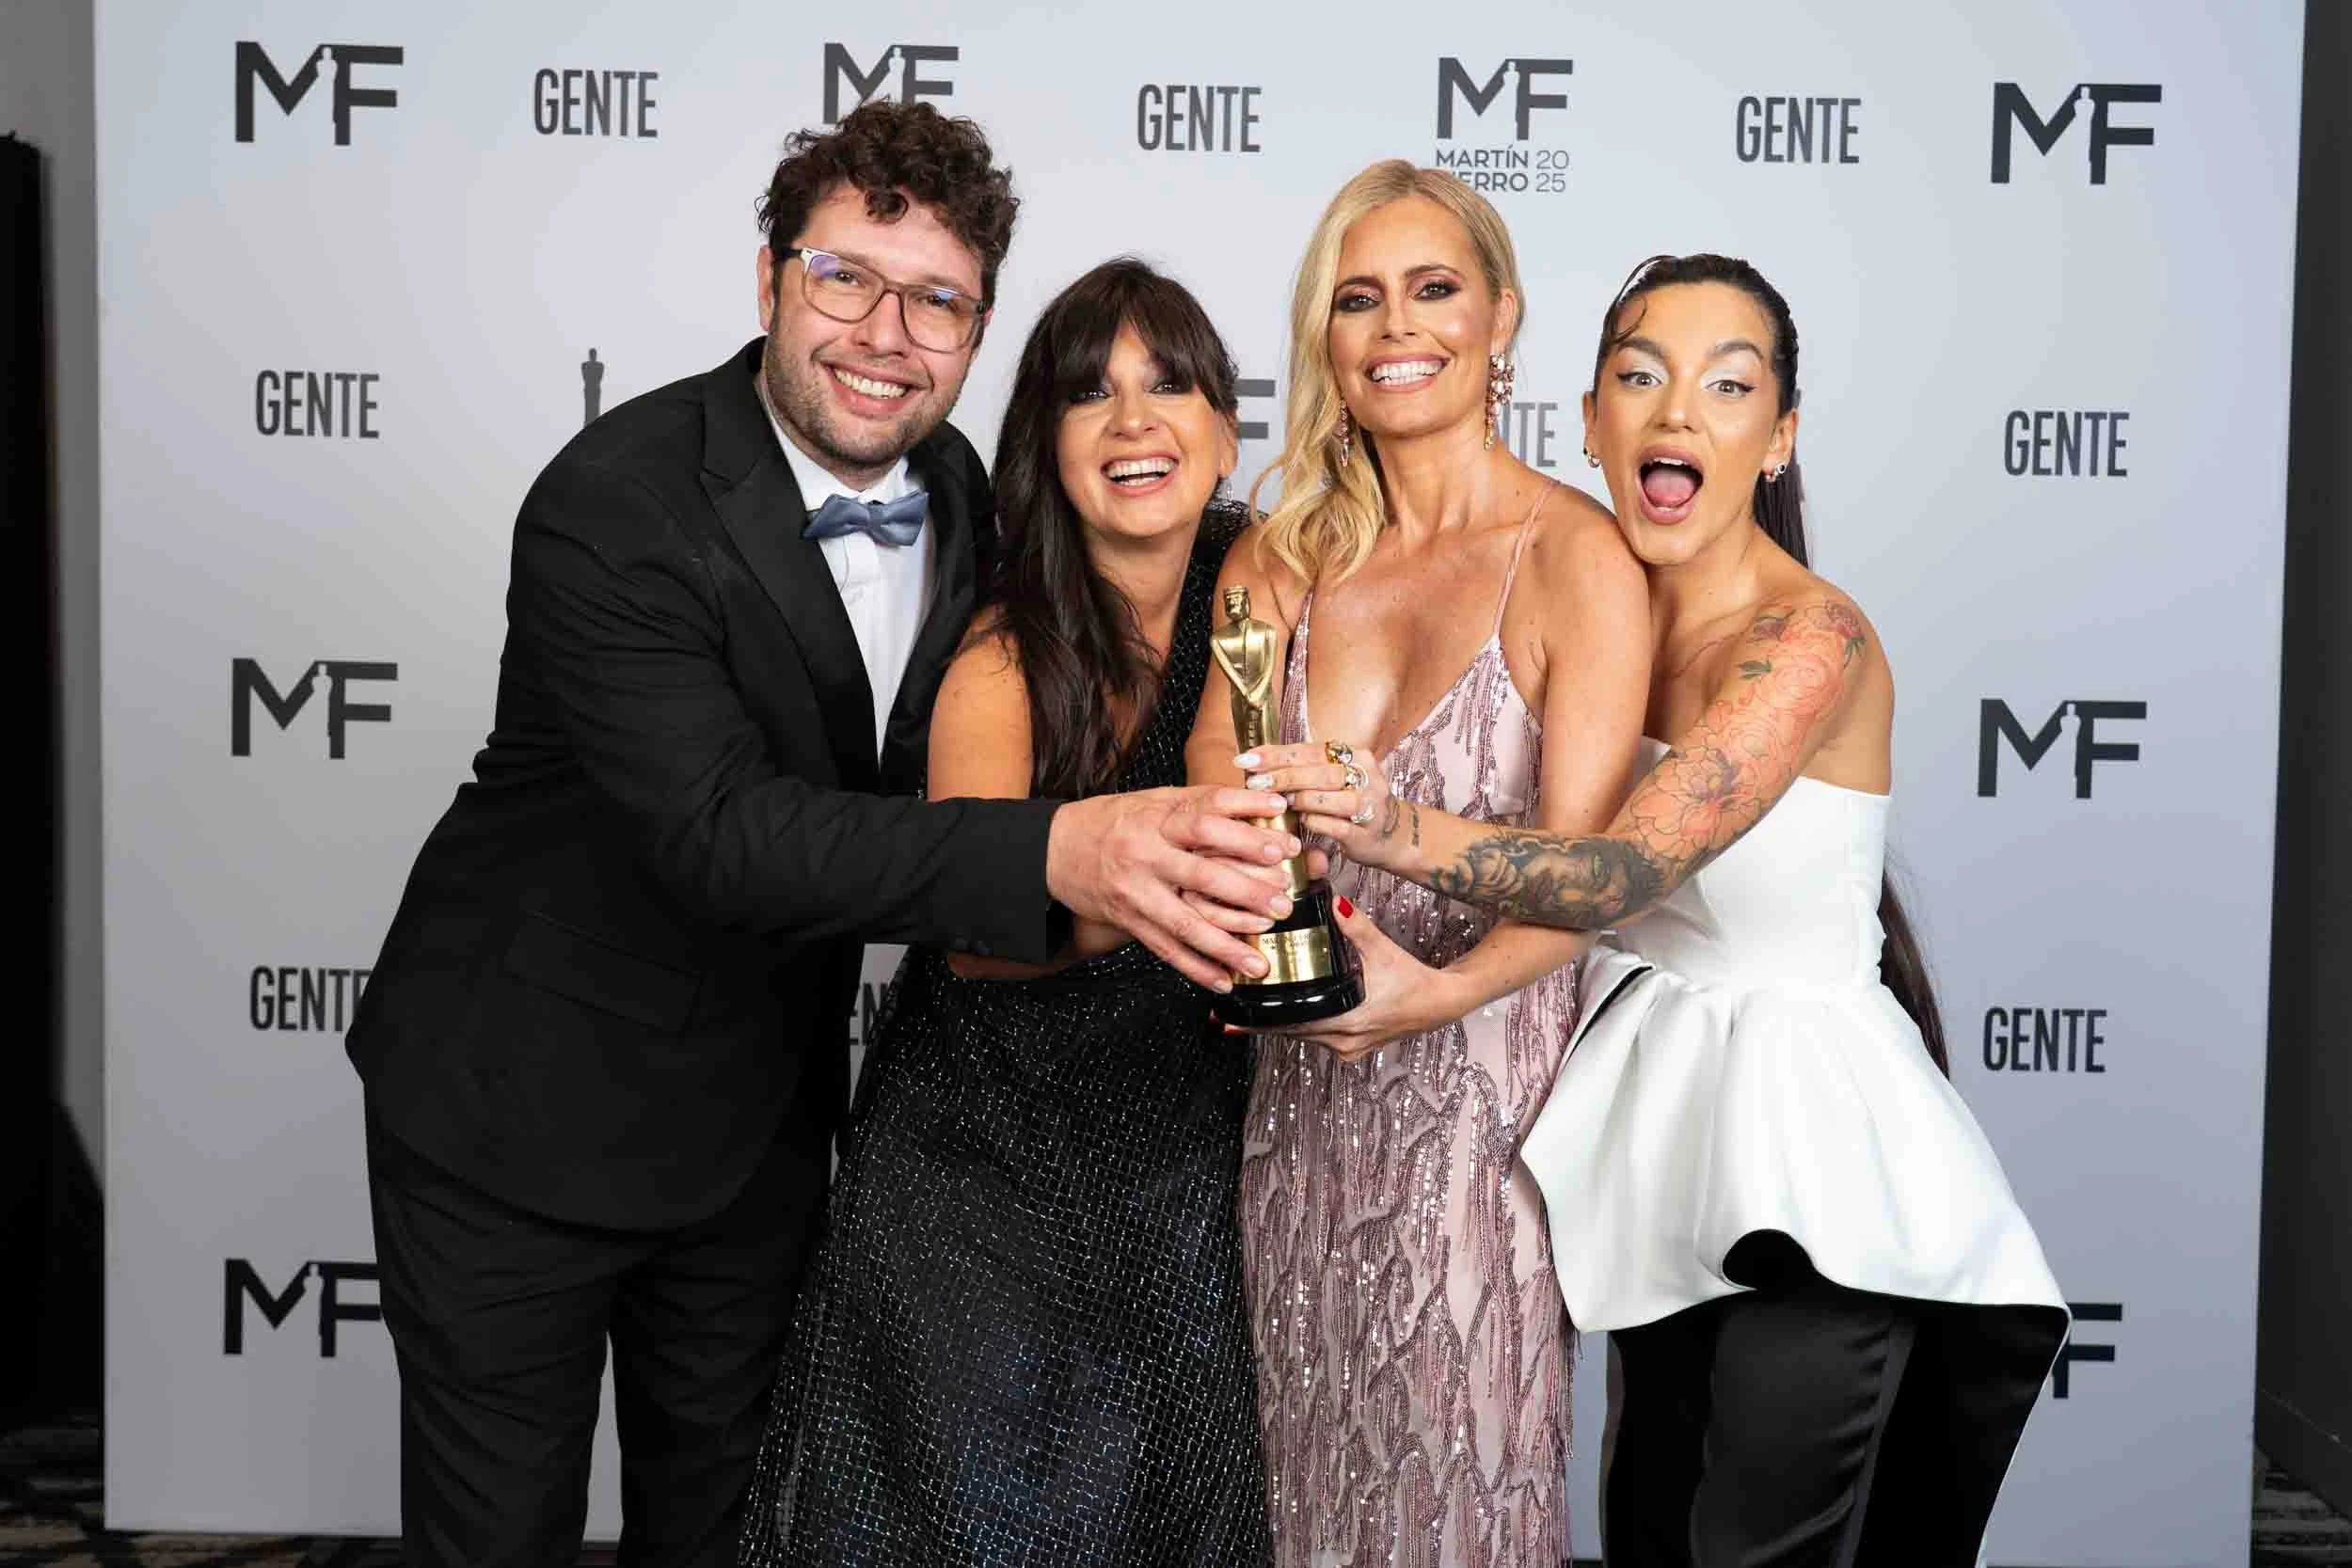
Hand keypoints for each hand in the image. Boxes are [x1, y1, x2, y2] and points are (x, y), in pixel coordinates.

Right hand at [1046, 786, 1300, 990]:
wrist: (1056, 847)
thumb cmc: (1113, 820)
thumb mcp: (1154, 801)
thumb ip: (1200, 804)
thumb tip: (1259, 801)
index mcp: (1156, 819)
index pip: (1208, 820)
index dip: (1247, 831)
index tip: (1283, 844)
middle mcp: (1145, 855)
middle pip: (1203, 875)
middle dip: (1247, 893)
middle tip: (1284, 905)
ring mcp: (1136, 892)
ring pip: (1185, 923)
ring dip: (1226, 946)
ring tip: (1260, 962)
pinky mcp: (1128, 921)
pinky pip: (1166, 949)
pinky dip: (1195, 968)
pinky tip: (1224, 981)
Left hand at [1236, 742, 1409, 871]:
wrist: (1396, 834)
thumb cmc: (1355, 802)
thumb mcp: (1336, 778)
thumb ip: (1306, 769)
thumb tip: (1259, 763)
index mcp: (1356, 756)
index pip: (1310, 750)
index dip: (1277, 754)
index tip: (1248, 758)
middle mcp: (1365, 777)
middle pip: (1319, 772)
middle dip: (1282, 776)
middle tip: (1254, 781)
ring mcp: (1368, 806)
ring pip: (1327, 798)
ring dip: (1298, 800)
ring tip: (1276, 803)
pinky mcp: (1365, 833)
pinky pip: (1333, 827)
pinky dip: (1313, 823)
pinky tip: (1300, 822)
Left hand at [1245, 895, 1457, 1059]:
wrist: (1440, 1003)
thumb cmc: (1413, 979)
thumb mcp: (1382, 949)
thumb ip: (1356, 927)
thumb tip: (1333, 901)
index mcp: (1347, 1020)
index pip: (1291, 1025)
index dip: (1259, 1022)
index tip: (1230, 1019)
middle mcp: (1344, 1040)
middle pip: (1290, 1033)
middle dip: (1259, 1023)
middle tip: (1225, 1014)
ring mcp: (1347, 1047)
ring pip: (1302, 1037)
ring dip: (1277, 1025)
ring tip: (1244, 1015)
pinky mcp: (1352, 1046)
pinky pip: (1316, 1038)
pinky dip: (1299, 1026)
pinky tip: (1282, 1016)